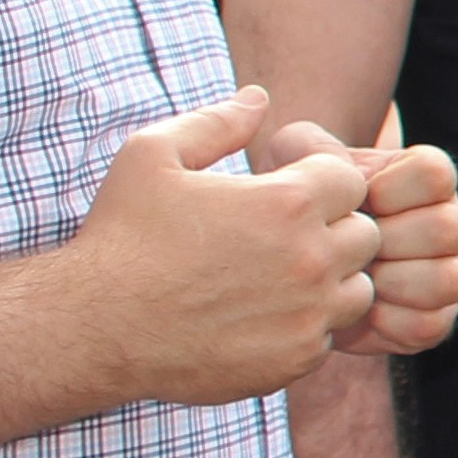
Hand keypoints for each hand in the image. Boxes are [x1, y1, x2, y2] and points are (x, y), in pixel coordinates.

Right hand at [72, 90, 379, 403]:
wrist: (93, 328)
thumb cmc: (121, 237)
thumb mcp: (152, 156)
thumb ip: (216, 122)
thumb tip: (259, 97)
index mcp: (288, 204)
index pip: (351, 181)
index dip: (320, 184)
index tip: (283, 196)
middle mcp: (311, 259)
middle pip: (364, 235)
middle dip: (330, 230)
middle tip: (278, 239)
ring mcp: (308, 314)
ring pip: (357, 289)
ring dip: (328, 281)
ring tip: (273, 278)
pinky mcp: (296, 359)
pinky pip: (328, 336)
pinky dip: (305, 326)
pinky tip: (258, 317)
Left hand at [269, 108, 457, 357]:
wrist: (286, 264)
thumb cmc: (294, 204)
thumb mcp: (291, 164)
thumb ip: (309, 146)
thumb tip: (333, 162)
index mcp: (424, 180)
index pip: (435, 173)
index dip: (391, 190)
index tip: (355, 202)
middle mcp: (446, 223)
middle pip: (448, 227)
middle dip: (388, 240)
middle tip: (347, 248)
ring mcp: (447, 272)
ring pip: (448, 279)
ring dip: (393, 282)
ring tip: (352, 280)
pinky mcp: (434, 320)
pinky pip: (429, 325)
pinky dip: (388, 321)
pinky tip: (353, 310)